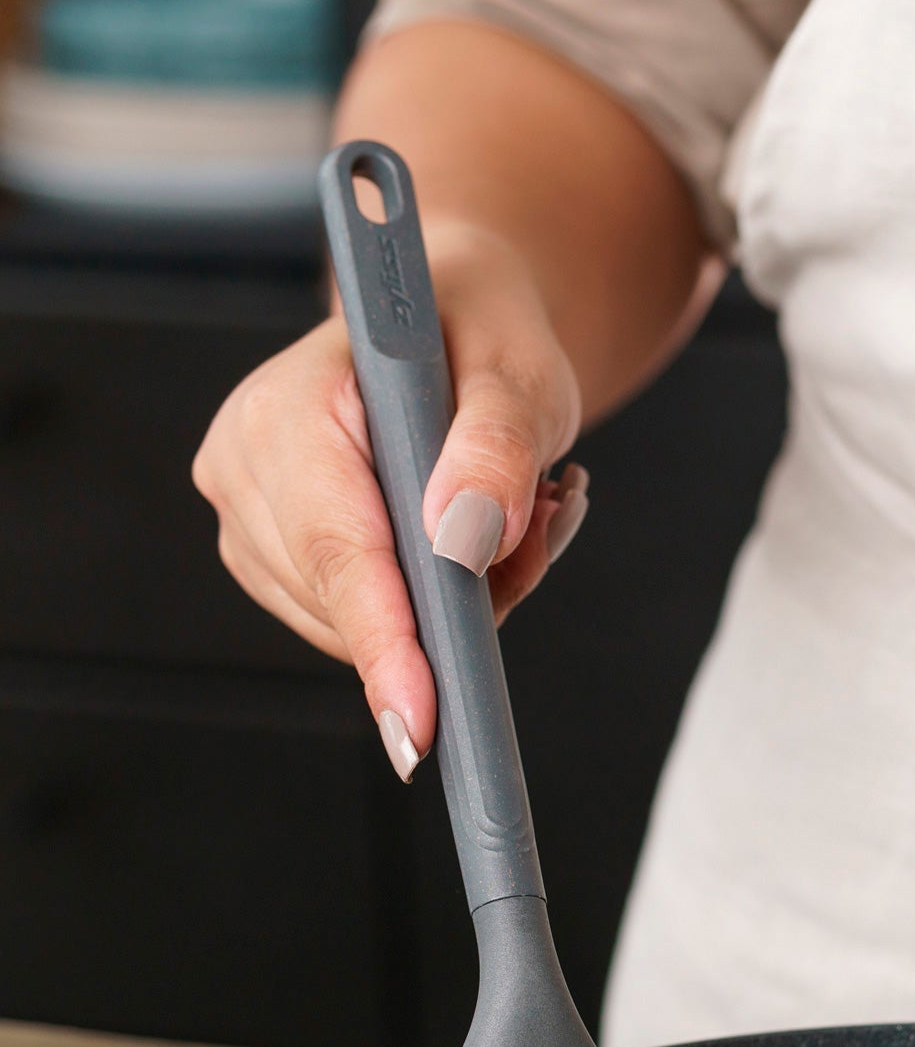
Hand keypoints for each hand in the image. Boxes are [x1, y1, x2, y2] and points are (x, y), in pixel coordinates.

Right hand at [192, 223, 589, 780]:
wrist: (452, 325)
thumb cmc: (481, 336)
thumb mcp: (519, 375)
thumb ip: (497, 447)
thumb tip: (465, 535)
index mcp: (289, 408)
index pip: (336, 552)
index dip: (383, 642)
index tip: (418, 721)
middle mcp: (243, 464)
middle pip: (348, 604)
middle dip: (456, 604)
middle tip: (539, 522)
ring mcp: (249, 517)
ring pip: (357, 629)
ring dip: (453, 604)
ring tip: (510, 514)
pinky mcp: (273, 556)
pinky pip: (360, 625)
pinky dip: (430, 608)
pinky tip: (466, 542)